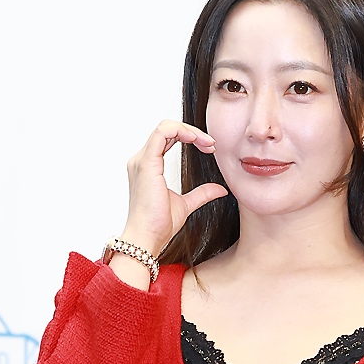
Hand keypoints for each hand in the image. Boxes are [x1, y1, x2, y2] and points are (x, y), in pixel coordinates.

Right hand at [120, 119, 227, 256]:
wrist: (148, 237)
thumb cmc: (159, 224)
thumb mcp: (187, 204)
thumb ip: (202, 193)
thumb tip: (221, 189)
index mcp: (149, 166)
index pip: (168, 138)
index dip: (190, 137)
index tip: (210, 149)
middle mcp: (142, 160)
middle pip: (167, 129)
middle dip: (193, 132)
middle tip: (212, 145)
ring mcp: (142, 160)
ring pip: (165, 127)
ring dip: (189, 130)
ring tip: (207, 143)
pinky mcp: (146, 163)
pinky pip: (162, 133)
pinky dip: (180, 131)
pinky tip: (196, 139)